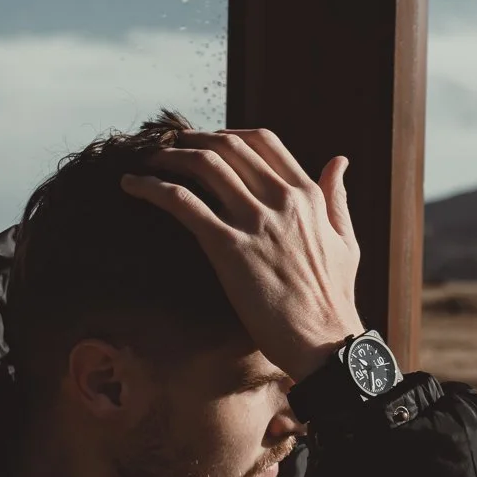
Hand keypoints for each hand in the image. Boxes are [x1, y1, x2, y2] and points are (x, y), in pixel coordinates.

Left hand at [121, 127, 363, 381]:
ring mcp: (254, 222)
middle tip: (169, 144)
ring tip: (147, 158)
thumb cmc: (333, 299)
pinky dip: (152, 187)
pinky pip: (182, 202)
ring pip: (204, 165)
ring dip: (169, 155)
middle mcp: (281, 200)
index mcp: (307, 195)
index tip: (207, 140)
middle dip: (193, 139)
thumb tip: (338, 160)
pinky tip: (131, 184)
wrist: (324, 342)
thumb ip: (336, 198)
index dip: (228, 134)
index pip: (263, 141)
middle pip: (228, 146)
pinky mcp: (228, 248)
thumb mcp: (345, 240)